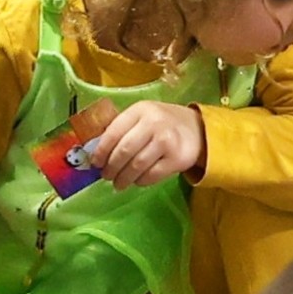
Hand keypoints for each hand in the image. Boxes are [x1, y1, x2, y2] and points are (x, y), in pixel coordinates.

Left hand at [88, 97, 208, 187]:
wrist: (197, 129)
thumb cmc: (162, 124)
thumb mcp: (142, 117)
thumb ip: (122, 129)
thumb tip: (96, 152)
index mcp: (140, 110)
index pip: (113, 132)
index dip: (101, 151)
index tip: (96, 163)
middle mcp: (154, 123)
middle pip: (124, 151)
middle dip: (111, 167)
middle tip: (106, 176)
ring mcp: (167, 141)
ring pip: (137, 165)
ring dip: (124, 178)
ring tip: (119, 183)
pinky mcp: (177, 159)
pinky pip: (152, 175)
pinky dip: (141, 181)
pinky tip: (137, 181)